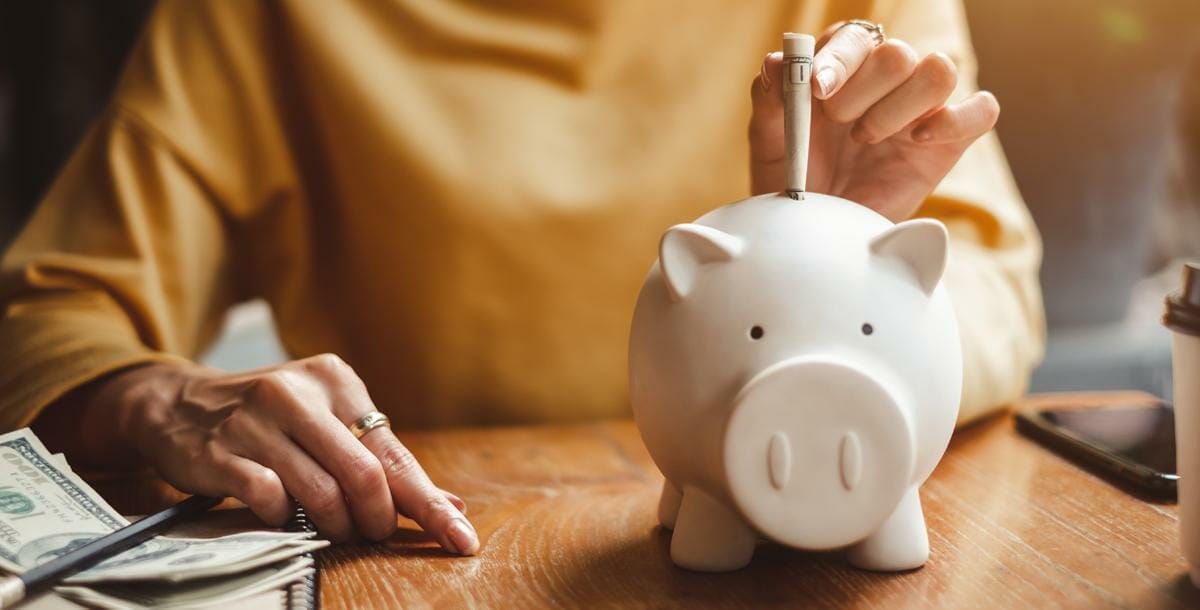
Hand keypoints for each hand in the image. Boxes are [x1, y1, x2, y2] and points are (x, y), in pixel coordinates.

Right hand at [58, 355, 479, 551]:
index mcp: (335, 381)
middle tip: (375, 533)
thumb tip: (450, 503)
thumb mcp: (327, 421)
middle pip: (365, 474)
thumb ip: (383, 461)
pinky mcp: (220, 453)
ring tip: (336, 530)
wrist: (177, 403)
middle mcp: (297, 394)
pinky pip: (270, 500)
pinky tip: (284, 513)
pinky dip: (286, 519)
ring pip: (322, 492)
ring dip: (337, 526)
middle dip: (379, 518)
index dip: (430, 503)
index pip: (395, 452)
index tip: (461, 538)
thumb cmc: (269, 418)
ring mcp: (256, 422)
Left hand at [749, 22, 999, 220]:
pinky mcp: (949, 140)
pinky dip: (954, 119)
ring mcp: (922, 108)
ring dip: (899, 107)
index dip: (840, 59)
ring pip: (940, 70)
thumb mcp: (770, 140)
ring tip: (867, 138)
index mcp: (845, 66)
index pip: (856, 37)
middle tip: (838, 124)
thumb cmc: (793, 178)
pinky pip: (982, 110)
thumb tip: (777, 60)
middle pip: (898, 53)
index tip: (816, 90)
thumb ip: (771, 98)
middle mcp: (887, 79)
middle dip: (862, 91)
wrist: (815, 228)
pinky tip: (915, 140)